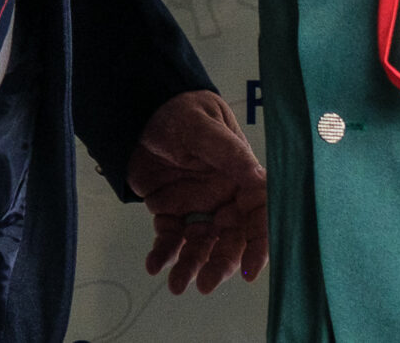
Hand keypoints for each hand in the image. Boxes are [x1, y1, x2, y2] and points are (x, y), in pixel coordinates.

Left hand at [127, 90, 267, 294]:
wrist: (140, 114)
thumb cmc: (179, 113)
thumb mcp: (202, 127)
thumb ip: (226, 152)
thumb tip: (256, 176)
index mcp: (241, 177)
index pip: (258, 215)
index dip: (259, 244)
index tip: (251, 270)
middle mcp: (225, 199)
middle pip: (230, 240)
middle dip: (220, 264)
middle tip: (205, 285)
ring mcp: (199, 208)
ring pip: (201, 246)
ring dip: (191, 266)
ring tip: (176, 284)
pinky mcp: (172, 214)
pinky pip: (171, 240)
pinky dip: (163, 255)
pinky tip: (154, 265)